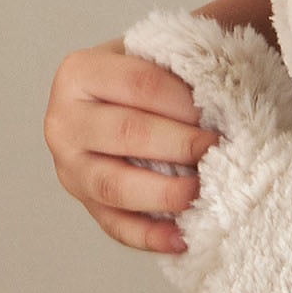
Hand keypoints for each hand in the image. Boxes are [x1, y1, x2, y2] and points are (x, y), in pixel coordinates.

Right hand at [44, 43, 218, 256]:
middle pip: (126, 132)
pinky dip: (150, 236)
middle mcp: (64, 122)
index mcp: (79, 73)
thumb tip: (227, 99)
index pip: (138, 84)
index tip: (221, 110)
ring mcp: (70, 168)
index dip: (184, 100)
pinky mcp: (85, 203)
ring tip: (202, 191)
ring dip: (164, 192)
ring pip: (114, 186)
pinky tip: (182, 238)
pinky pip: (115, 226)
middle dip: (180, 144)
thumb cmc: (142, 75)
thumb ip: (183, 65)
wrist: (112, 98)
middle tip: (219, 149)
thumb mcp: (154, 54)